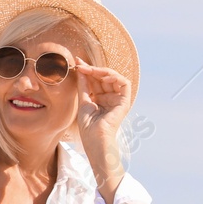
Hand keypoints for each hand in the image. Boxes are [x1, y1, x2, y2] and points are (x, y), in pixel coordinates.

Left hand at [74, 61, 130, 202]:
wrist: (94, 140)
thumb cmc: (88, 126)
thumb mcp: (83, 101)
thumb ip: (84, 85)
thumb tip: (80, 68)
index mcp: (100, 98)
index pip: (95, 80)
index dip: (87, 71)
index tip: (77, 63)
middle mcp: (110, 97)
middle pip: (103, 77)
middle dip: (92, 69)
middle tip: (80, 64)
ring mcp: (118, 99)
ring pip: (114, 77)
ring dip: (102, 71)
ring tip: (90, 69)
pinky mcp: (125, 101)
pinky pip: (124, 83)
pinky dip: (114, 77)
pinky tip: (102, 76)